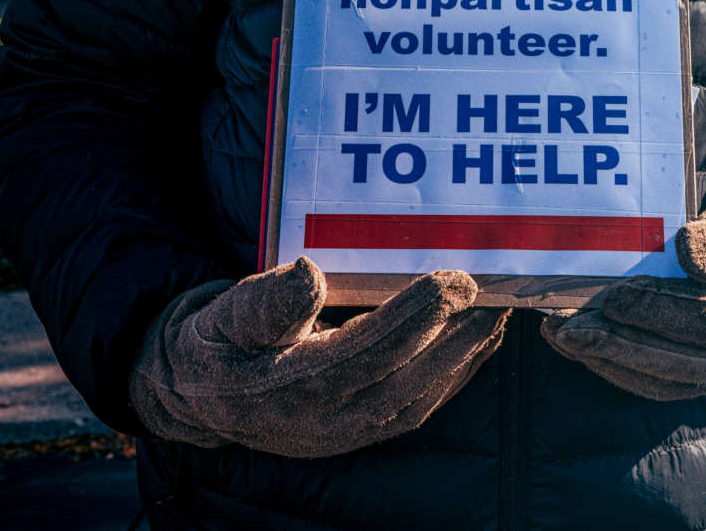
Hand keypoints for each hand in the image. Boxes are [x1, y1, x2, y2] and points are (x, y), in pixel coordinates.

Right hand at [130, 257, 508, 456]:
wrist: (204, 396)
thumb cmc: (218, 344)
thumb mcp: (223, 317)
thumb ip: (262, 304)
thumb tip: (307, 275)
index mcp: (291, 388)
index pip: (368, 352)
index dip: (416, 316)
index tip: (456, 280)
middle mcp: (328, 418)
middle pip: (410, 379)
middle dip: (461, 336)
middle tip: (500, 293)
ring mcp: (350, 430)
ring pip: (423, 395)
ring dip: (467, 354)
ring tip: (500, 310)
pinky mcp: (364, 428)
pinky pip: (421, 402)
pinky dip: (456, 371)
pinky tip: (478, 338)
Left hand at [541, 175, 705, 399]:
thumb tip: (688, 254)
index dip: (665, 311)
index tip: (617, 297)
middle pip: (685, 363)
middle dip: (621, 346)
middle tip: (570, 328)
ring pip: (664, 380)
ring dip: (607, 360)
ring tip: (561, 334)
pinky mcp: (700, 376)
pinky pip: (654, 381)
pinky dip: (611, 365)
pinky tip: (572, 343)